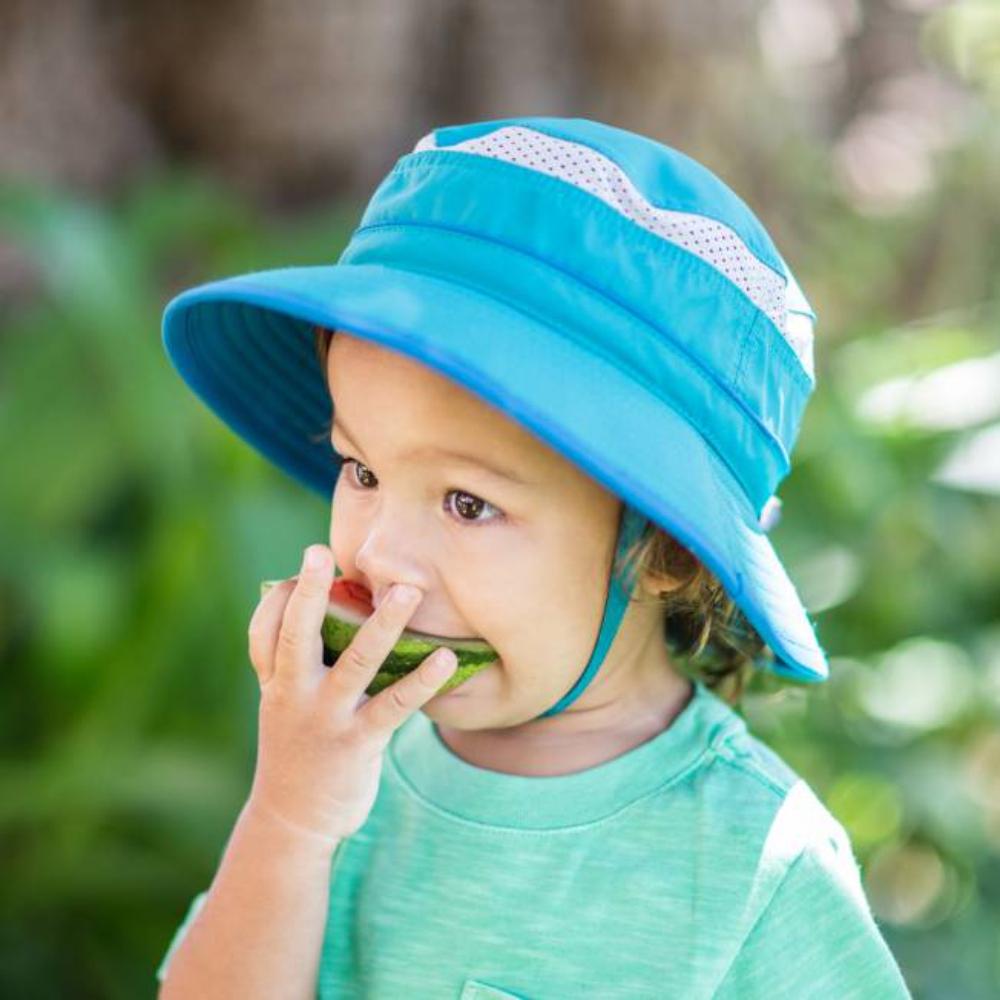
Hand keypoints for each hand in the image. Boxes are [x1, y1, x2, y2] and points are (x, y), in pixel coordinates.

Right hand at [245, 544, 456, 844]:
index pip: (265, 629)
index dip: (282, 596)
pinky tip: (446, 659)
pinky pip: (395, 706)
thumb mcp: (283, 703)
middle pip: (296, 635)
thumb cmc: (296, 746)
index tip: (308, 565)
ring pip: (356, 662)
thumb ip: (294, 660)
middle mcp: (294, 695)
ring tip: (410, 590)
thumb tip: (323, 604)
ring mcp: (326, 718)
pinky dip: (422, 681)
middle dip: (309, 594)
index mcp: (274, 682)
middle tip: (320, 551)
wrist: (292, 821)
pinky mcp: (358, 743)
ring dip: (384, 625)